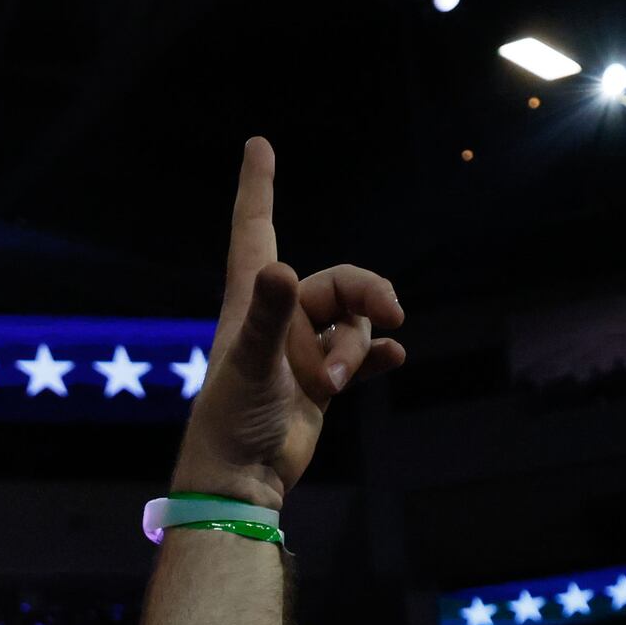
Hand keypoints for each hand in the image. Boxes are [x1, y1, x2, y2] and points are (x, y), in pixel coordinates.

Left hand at [165, 142, 405, 509]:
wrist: (240, 480)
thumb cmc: (231, 421)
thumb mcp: (251, 365)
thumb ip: (269, 317)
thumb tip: (282, 268)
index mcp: (252, 303)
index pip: (255, 230)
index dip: (257, 187)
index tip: (257, 144)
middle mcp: (278, 320)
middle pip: (337, 284)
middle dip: (367, 297)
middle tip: (392, 316)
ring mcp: (301, 352)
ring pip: (352, 322)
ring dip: (359, 344)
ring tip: (339, 380)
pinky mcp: (319, 384)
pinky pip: (361, 356)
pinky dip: (376, 356)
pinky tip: (394, 360)